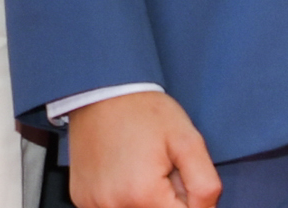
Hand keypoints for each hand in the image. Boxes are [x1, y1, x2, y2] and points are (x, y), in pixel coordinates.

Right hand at [67, 90, 219, 207]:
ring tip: (141, 170)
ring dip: (146, 201)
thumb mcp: (188, 141)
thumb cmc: (145, 112)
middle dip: (166, 201)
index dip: (188, 200)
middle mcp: (114, 206)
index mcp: (143, 195)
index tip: (179, 176)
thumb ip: (204, 185)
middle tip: (161, 171)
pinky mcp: (82, 200)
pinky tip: (123, 174)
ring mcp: (94, 205)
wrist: (103, 90)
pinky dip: (124, 199)